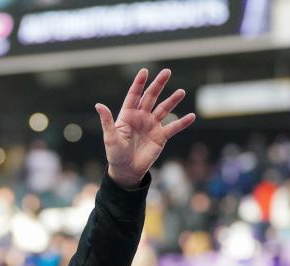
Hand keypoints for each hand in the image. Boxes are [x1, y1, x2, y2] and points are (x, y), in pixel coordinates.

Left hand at [95, 68, 195, 187]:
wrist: (127, 170)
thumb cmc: (115, 154)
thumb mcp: (110, 138)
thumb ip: (107, 121)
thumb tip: (98, 105)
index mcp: (128, 115)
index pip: (134, 95)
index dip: (139, 83)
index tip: (144, 71)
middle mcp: (141, 117)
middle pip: (151, 97)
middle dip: (158, 85)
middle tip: (167, 72)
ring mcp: (152, 126)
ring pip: (163, 109)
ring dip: (172, 100)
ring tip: (181, 91)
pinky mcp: (161, 136)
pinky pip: (173, 127)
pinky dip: (182, 122)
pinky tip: (192, 116)